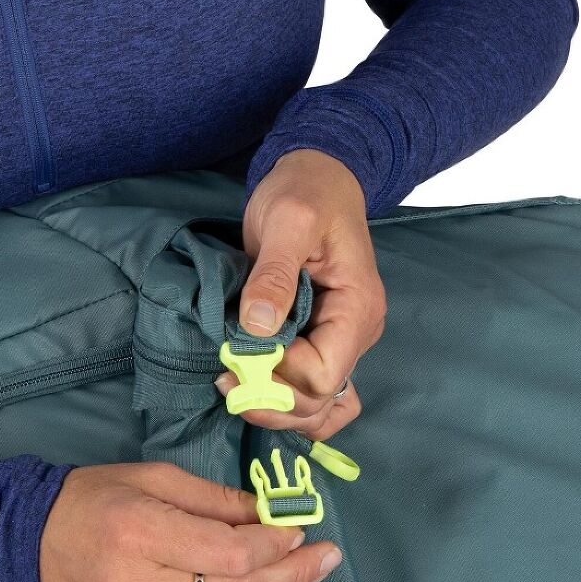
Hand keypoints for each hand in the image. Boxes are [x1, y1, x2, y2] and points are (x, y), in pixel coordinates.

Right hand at [39, 461, 341, 581]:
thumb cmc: (87, 501)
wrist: (21, 549)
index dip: (274, 546)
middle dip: (291, 576)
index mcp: (139, 534)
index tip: (301, 530)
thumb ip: (213, 499)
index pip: (229, 553)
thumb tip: (269, 516)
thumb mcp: (150, 478)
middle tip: (329, 558)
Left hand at [221, 148, 383, 440]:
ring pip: (318, 404)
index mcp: (357, 308)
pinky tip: (255, 388)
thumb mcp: (287, 220)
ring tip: (232, 383)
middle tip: (222, 378)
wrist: (316, 175)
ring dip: (275, 406)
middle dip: (270, 398)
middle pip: (320, 400)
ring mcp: (341, 339)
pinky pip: (314, 389)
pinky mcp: (321, 338)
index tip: (233, 359)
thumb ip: (274, 274)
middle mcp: (356, 332)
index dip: (276, 377)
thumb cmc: (304, 191)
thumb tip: (257, 327)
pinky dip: (286, 399)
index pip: (322, 376)